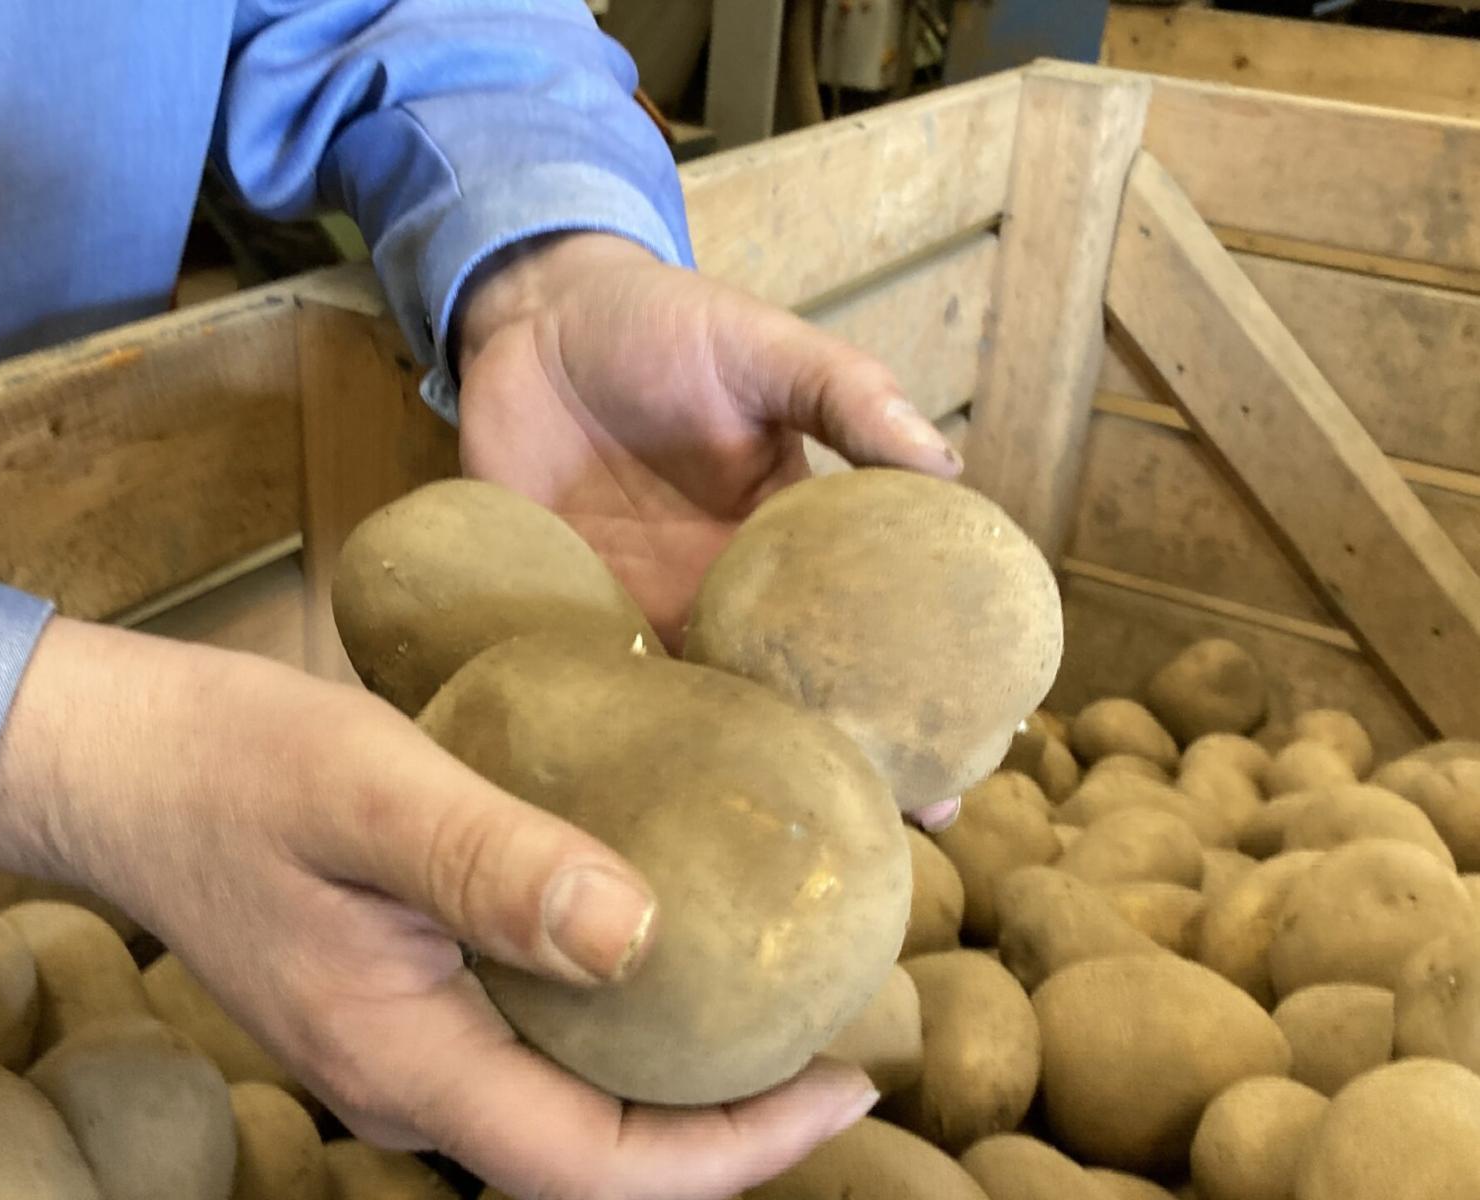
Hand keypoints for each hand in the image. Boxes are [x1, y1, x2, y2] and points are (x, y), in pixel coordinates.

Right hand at [0, 618, 877, 1199]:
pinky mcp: (388, 999)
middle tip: (833, 1042)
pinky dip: (614, 1023)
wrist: (108, 754)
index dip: (735, 1149)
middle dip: (725, 1127)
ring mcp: (390, 1048)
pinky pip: (525, 1048)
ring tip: (775, 998)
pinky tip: (660, 944)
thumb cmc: (225, 759)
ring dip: (674, 1079)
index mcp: (402, 1059)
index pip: (596, 1170)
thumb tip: (640, 934)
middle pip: (592, 1160)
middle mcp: (402, 1081)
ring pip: (561, 1108)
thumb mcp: (368, 786)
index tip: (843, 1082)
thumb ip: (495, 865)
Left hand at [457, 232, 964, 831]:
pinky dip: (615, 742)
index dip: (913, 700)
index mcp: (789, 545)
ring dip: (726, 781)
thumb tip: (948, 460)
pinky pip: (596, 690)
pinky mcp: (563, 617)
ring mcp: (643, 615)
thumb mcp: (769, 350)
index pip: (863, 635)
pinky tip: (631, 810)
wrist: (532, 319)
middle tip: (881, 849)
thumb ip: (848, 398)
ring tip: (762, 862)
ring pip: (697, 718)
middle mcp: (724, 598)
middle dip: (834, 773)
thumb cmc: (663, 324)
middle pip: (788, 702)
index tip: (964, 770)